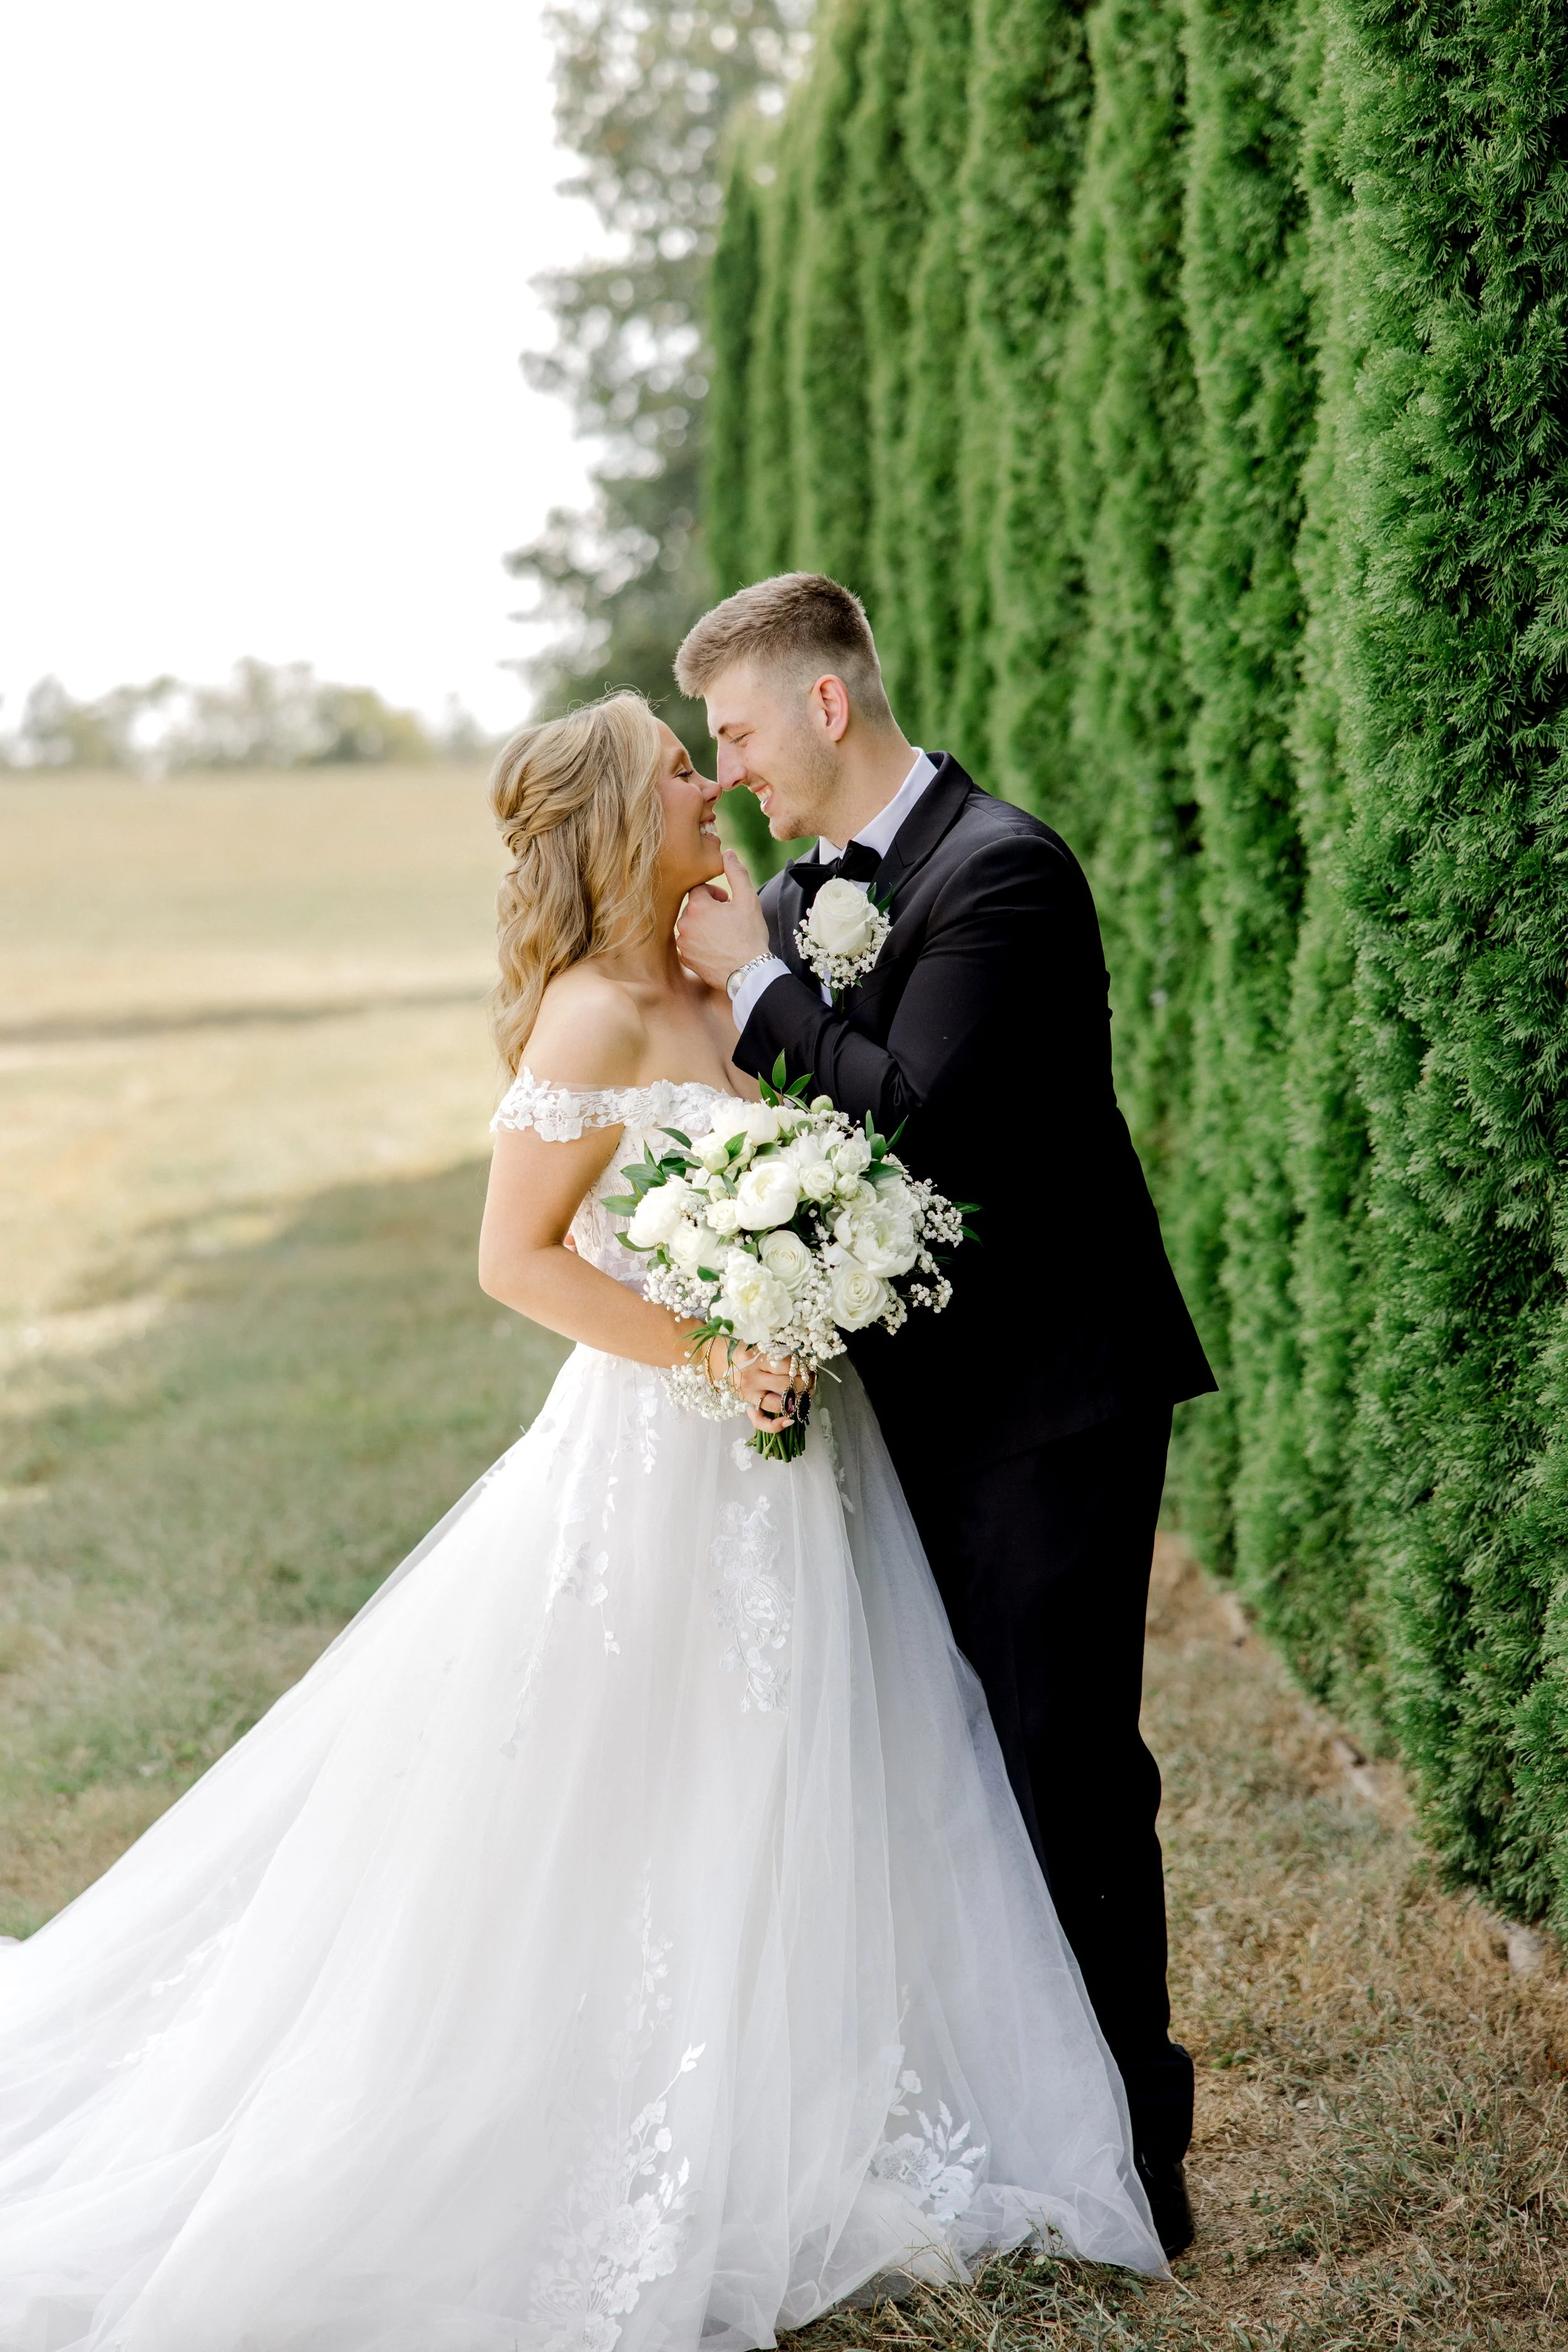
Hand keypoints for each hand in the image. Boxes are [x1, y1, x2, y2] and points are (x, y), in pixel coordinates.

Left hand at [675, 850, 769, 992]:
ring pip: (691, 926)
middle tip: (729, 919)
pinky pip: (690, 944)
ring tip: (724, 935)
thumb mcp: (748, 899)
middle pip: (694, 907)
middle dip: (709, 909)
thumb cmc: (750, 935)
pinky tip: (718, 949)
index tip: (728, 902)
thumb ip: (736, 872)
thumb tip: (728, 853)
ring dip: (704, 926)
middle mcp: (684, 924)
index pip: (699, 889)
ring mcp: (683, 944)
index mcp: (697, 906)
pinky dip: (701, 943)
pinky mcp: (685, 959)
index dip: (715, 893)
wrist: (749, 972)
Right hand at [694, 1332, 809, 1432]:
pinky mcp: (747, 1405)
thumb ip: (777, 1351)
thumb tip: (802, 1360)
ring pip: (779, 1403)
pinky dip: (775, 1425)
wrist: (718, 1360)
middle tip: (812, 1379)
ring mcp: (750, 1394)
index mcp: (756, 1358)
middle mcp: (752, 1377)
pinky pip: (760, 1421)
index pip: (787, 1366)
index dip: (803, 1368)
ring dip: (798, 1400)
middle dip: (805, 1383)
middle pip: (786, 1385)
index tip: (809, 1366)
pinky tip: (789, 1421)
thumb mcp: (759, 1344)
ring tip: (807, 1393)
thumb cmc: (744, 1351)